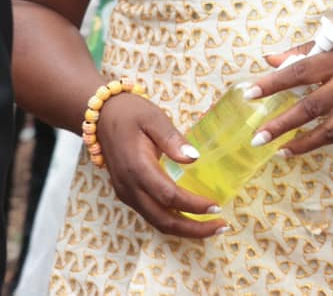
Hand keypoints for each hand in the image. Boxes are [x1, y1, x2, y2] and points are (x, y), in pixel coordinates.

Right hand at [94, 91, 227, 238]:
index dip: (193, 205)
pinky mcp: (128, 193)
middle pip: (162, 219)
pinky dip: (172, 221)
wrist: (100, 117)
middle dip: (193, 228)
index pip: (169, 196)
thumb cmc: (131, 114)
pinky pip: (151, 214)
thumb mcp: (154, 118)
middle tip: (221, 226)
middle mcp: (130, 188)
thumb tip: (194, 158)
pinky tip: (190, 218)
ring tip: (210, 227)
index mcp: (138, 169)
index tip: (217, 206)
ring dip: (183, 229)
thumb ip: (172, 139)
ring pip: (156, 221)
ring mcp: (126, 193)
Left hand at [247, 18, 332, 156]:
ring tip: (279, 151)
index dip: (272, 84)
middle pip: (310, 107)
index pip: (298, 72)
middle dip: (281, 125)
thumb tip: (270, 60)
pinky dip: (322, 142)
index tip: (249, 94)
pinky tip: (304, 146)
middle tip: (257, 138)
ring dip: (301, 143)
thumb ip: (304, 50)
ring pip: (328, 129)